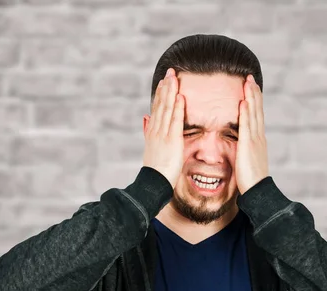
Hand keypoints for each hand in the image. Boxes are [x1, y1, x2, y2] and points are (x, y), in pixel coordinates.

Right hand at [142, 68, 184, 188]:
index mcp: (152, 132)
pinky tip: (180, 96)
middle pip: (161, 104)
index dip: (160, 93)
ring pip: (167, 109)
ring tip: (174, 77)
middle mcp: (156, 130)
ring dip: (171, 92)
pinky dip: (178, 108)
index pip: (157, 108)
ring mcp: (163, 135)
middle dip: (166, 87)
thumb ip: (148, 131)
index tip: (164, 81)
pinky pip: (176, 121)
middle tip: (170, 71)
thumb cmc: (155, 169)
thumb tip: (145, 118)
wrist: (152, 183)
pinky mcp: (172, 141)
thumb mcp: (150, 147)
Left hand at [236, 74, 268, 193]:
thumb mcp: (247, 160)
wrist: (258, 191)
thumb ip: (244, 149)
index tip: (250, 87)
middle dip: (253, 93)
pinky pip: (247, 126)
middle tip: (249, 77)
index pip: (256, 115)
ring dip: (250, 97)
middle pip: (257, 110)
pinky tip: (243, 102)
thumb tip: (240, 145)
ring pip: (253, 114)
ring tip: (247, 82)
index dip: (254, 100)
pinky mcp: (248, 146)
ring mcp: (255, 140)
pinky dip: (246, 113)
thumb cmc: (251, 179)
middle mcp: (258, 137)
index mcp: (257, 139)